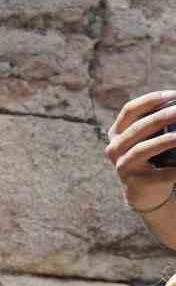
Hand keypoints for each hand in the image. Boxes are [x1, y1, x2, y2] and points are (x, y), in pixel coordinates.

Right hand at [105, 90, 175, 207]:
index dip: (151, 100)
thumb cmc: (152, 156)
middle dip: (162, 117)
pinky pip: (159, 173)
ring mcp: (122, 166)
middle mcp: (114, 148)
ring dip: (166, 140)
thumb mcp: (148, 136)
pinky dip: (174, 168)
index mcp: (117, 132)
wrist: (146, 190)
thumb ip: (156, 121)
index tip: (173, 95)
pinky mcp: (135, 182)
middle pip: (138, 128)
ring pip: (142, 149)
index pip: (129, 110)